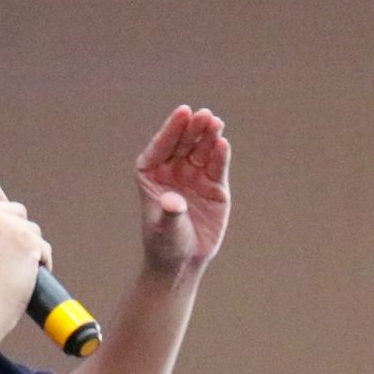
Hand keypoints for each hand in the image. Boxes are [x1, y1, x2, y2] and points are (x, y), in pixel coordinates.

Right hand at [0, 175, 47, 341]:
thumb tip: (5, 214)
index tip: (1, 219)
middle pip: (15, 207)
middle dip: (16, 230)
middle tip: (1, 259)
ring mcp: (2, 223)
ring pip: (32, 227)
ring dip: (28, 247)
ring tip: (9, 271)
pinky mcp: (24, 239)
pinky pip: (43, 247)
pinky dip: (40, 262)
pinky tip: (23, 278)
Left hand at [133, 106, 231, 274]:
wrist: (183, 261)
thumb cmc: (165, 243)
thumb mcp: (165, 229)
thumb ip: (170, 213)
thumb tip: (173, 201)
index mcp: (151, 174)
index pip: (161, 146)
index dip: (172, 129)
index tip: (183, 112)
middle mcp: (173, 170)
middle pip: (183, 143)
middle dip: (193, 129)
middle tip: (204, 115)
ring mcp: (194, 175)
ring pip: (201, 150)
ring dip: (208, 136)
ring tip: (216, 123)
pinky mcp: (214, 185)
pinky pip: (217, 166)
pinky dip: (220, 155)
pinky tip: (223, 144)